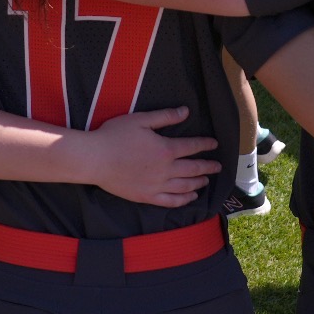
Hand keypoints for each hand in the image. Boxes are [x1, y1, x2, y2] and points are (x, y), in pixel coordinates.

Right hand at [81, 107, 218, 206]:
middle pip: (193, 169)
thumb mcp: (140, 120)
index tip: (214, 144)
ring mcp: (157, 186)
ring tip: (206, 181)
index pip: (192, 146)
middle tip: (218, 166)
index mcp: (166, 149)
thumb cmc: (115, 135)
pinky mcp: (147, 197)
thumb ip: (165, 117)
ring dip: (199, 183)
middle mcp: (166, 170)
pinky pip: (171, 202)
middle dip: (208, 166)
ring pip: (185, 186)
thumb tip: (186, 111)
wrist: (95, 159)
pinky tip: (191, 197)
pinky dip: (184, 200)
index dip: (205, 144)